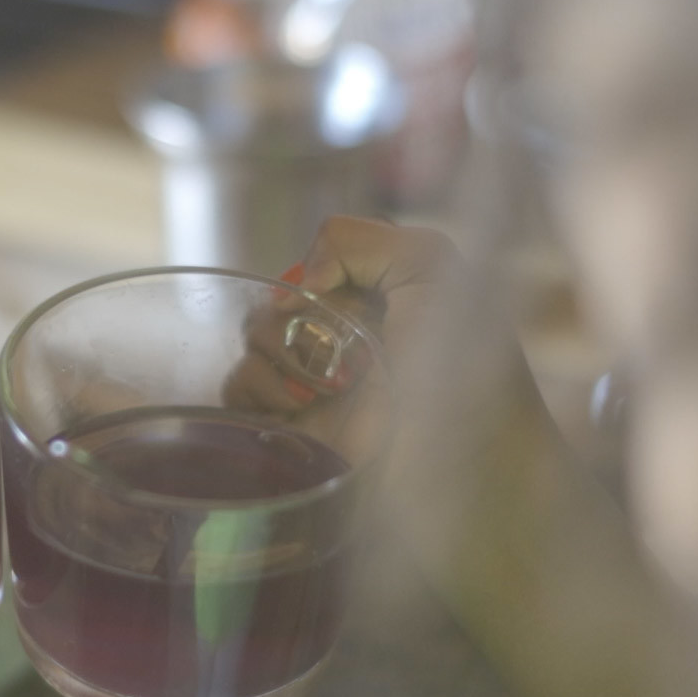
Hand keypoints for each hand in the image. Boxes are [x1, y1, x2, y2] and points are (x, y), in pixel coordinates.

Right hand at [221, 217, 459, 456]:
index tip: (332, 289)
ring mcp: (308, 381)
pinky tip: (298, 404)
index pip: (315, 264)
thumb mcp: (428, 266)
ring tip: (330, 386)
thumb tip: (294, 289)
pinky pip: (235, 385)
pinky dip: (259, 385)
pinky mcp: (285, 423)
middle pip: (277, 296)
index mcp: (371, 299)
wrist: (460, 455)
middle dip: (300, 314)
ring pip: (252, 336)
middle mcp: (338, 337)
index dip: (316, 272)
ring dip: (283, 352)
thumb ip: (356, 241)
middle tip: (341, 345)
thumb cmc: (462, 362)